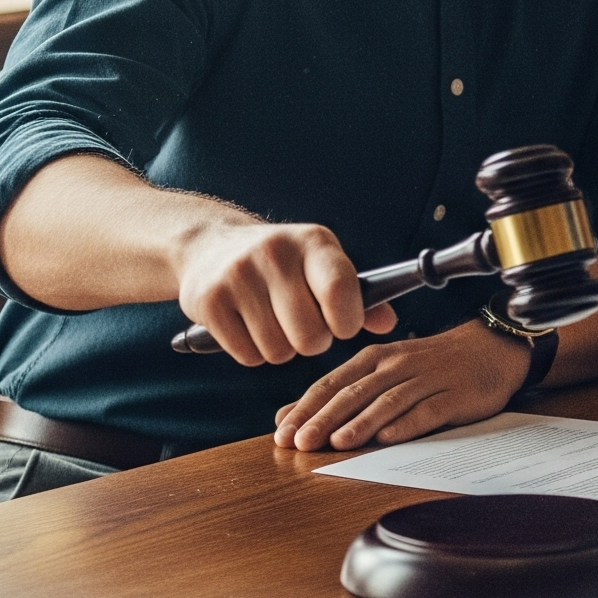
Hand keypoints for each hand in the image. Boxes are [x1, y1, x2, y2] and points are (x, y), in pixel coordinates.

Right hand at [173, 216, 397, 367]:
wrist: (211, 246)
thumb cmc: (284, 264)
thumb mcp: (321, 264)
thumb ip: (358, 296)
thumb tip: (389, 324)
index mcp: (314, 241)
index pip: (339, 289)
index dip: (348, 321)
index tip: (343, 326)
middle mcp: (276, 253)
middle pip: (310, 335)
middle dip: (313, 341)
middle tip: (305, 326)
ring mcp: (239, 275)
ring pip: (278, 351)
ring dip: (282, 348)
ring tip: (276, 324)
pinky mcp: (209, 301)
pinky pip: (248, 356)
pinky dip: (253, 353)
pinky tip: (249, 328)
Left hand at [273, 318, 528, 451]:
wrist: (492, 348)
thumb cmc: (432, 365)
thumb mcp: (383, 372)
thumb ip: (338, 393)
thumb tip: (286, 416)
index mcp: (376, 359)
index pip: (332, 383)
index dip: (306, 408)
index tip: (282, 434)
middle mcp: (398, 365)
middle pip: (355, 392)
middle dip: (325, 418)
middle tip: (300, 443)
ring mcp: (428, 379)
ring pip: (389, 400)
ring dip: (362, 422)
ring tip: (338, 442)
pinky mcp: (455, 395)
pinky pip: (429, 410)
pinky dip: (407, 424)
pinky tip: (390, 438)